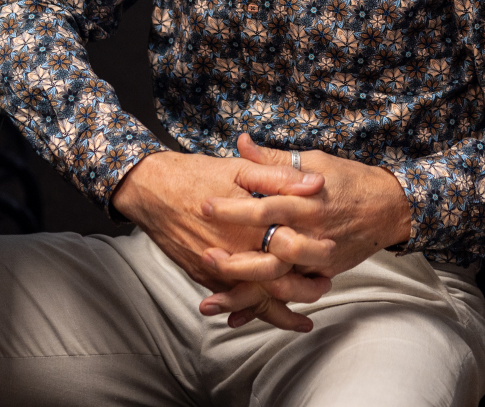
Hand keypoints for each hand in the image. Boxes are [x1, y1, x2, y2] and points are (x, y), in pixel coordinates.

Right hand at [112, 149, 332, 330]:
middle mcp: (234, 252)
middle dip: (305, 286)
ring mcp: (218, 269)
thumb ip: (279, 177)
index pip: (290, 244)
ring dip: (283, 308)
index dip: (314, 248)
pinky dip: (252, 311)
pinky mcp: (204, 277)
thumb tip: (316, 184)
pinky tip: (266, 315)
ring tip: (304, 314)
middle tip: (325, 285)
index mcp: (248, 223)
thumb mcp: (240, 169)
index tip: (333, 248)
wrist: (151, 189)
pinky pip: (234, 300)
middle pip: (278, 280)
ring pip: (256, 298)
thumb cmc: (195, 174)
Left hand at [197, 134, 412, 326]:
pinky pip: (293, 294)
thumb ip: (272, 159)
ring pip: (280, 275)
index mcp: (306, 197)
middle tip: (204, 250)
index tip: (205, 204)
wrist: (389, 207)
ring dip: (246, 283)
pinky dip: (267, 306)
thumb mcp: (312, 160)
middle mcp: (312, 229)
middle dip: (235, 250)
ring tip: (214, 286)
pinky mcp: (324, 273)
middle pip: (270, 244)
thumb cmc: (349, 179)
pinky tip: (239, 312)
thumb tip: (241, 142)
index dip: (234, 205)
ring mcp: (319, 255)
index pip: (265, 203)